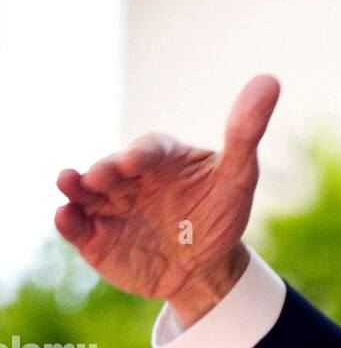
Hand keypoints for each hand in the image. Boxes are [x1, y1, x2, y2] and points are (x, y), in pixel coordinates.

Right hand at [54, 74, 280, 324]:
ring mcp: (109, 206)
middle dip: (104, 171)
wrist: (204, 267)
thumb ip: (246, 132)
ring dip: (74, 187)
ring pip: (85, 193)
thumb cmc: (220, 214)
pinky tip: (63, 218)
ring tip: (67, 182)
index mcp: (160, 157)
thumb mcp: (239, 176)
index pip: (150, 150)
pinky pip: (78, 227)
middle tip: (100, 177)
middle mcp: (128, 177)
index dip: (142, 155)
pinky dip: (69, 222)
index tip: (136, 161)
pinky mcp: (96, 237)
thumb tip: (270, 80)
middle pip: (112, 169)